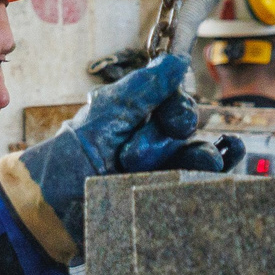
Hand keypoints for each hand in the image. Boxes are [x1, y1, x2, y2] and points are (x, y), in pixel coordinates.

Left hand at [2, 53, 241, 261]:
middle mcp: (150, 142)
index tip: (169, 121)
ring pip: (199, 157)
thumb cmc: (68, 162)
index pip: (175, 103)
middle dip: (163, 140)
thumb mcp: (104, 117)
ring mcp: (159, 173)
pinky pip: (200, 187)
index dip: (178, 108)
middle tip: (130, 157)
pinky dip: (216, 177)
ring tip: (192, 166)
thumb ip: (143, 89)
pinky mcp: (165, 202)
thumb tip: (178, 60)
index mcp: (134, 117)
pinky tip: (224, 169)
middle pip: (186, 130)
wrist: (50, 213)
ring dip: (198, 159)